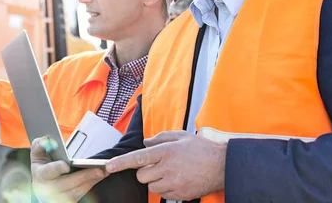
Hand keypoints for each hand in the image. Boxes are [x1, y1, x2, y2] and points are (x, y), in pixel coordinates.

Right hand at [31, 136, 106, 201]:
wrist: (42, 187)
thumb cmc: (42, 168)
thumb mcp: (38, 154)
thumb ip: (40, 145)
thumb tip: (46, 139)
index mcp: (41, 175)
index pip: (48, 172)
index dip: (57, 168)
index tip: (66, 165)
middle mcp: (49, 189)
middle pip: (68, 184)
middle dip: (84, 177)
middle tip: (99, 170)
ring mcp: (58, 197)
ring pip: (77, 191)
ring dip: (92, 181)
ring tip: (104, 171)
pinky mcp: (68, 201)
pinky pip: (82, 194)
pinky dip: (91, 184)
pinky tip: (100, 176)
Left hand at [105, 131, 225, 200]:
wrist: (222, 166)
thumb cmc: (201, 149)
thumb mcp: (180, 136)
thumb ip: (160, 137)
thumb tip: (145, 143)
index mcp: (165, 151)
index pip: (137, 158)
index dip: (121, 162)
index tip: (109, 166)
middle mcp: (167, 168)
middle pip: (142, 176)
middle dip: (145, 172)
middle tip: (159, 165)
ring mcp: (173, 183)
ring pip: (151, 187)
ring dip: (156, 181)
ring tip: (171, 172)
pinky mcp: (179, 195)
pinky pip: (163, 195)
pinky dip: (166, 188)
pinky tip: (178, 180)